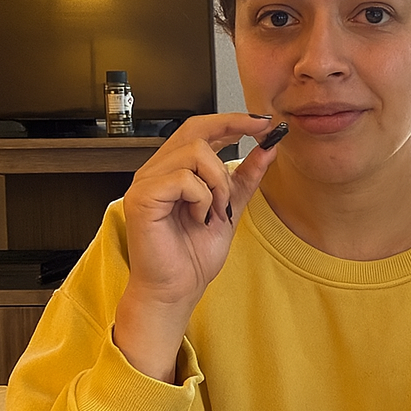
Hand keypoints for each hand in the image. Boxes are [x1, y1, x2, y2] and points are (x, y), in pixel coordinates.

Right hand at [115, 114, 279, 380]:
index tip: (263, 122)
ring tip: (216, 210)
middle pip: (195, 129)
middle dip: (233, 128)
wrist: (177, 290)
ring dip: (219, 182)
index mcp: (174, 170)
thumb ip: (245, 179)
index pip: (199, 129)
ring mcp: (146, 182)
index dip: (231, 120)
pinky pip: (184, 179)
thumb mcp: (230, 210)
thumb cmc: (194, 255)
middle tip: (261, 136)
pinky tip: (199, 218)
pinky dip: (202, 198)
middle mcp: (156, 170)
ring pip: (195, 153)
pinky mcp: (142, 197)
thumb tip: (269, 147)